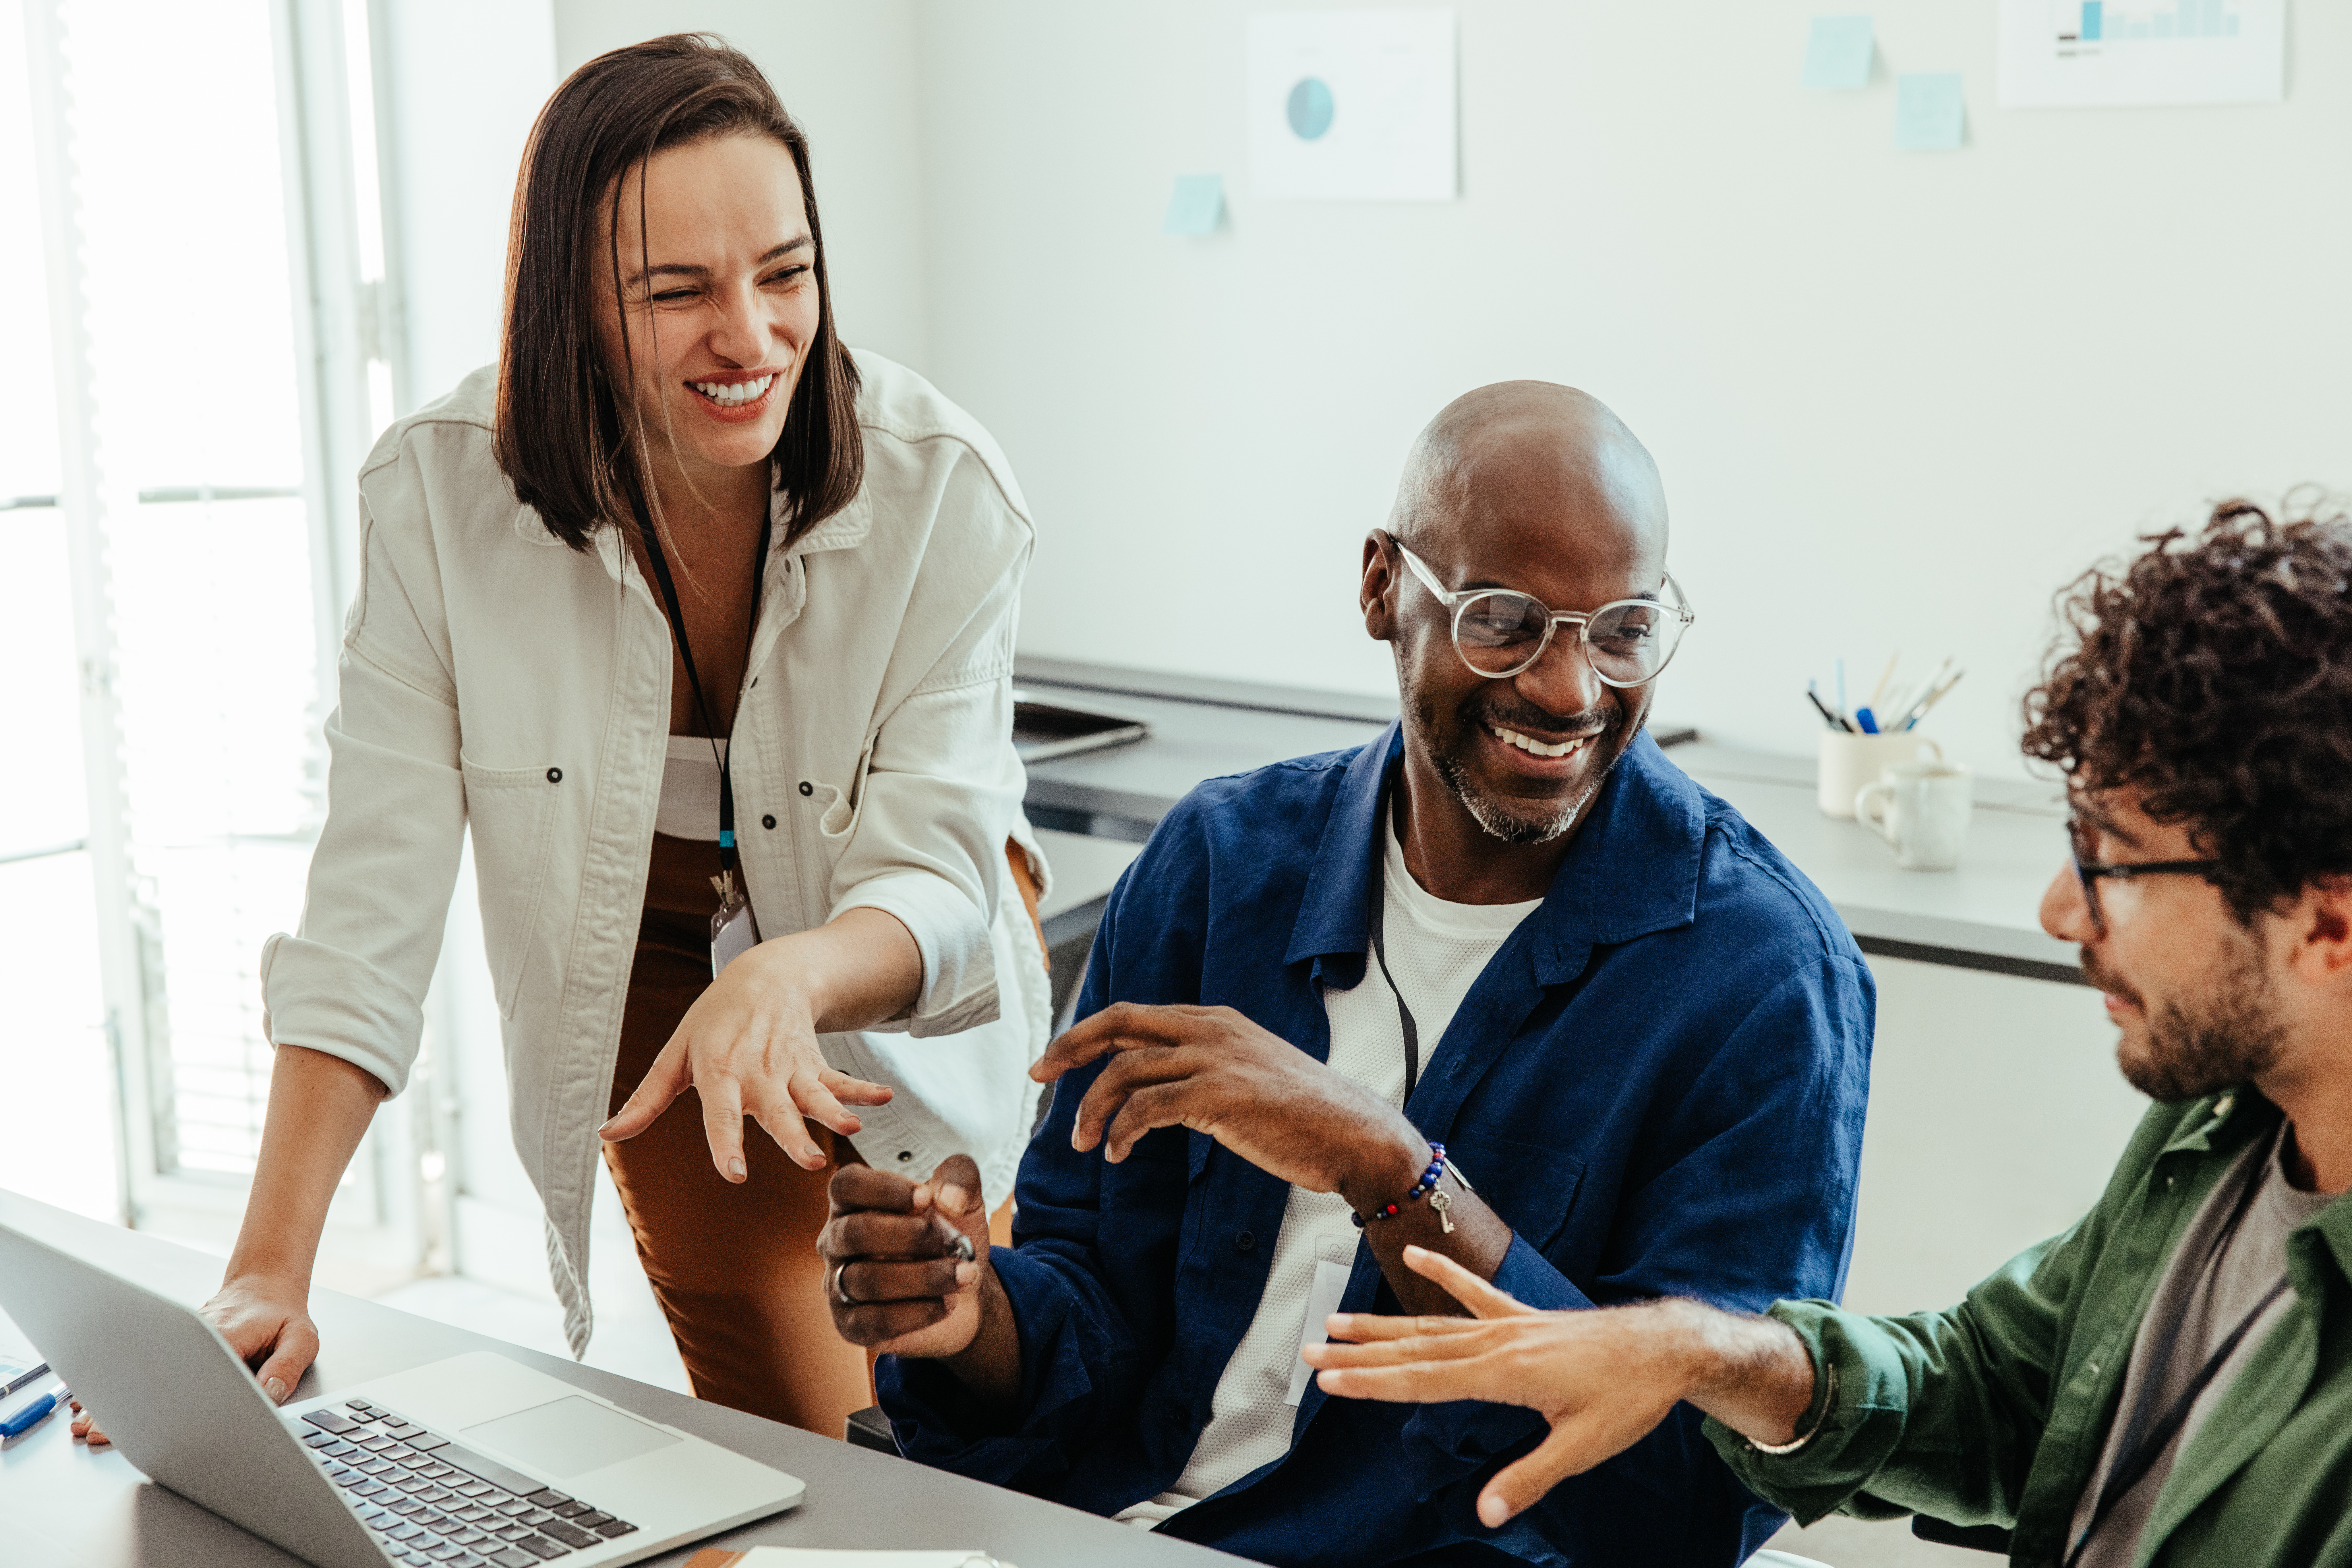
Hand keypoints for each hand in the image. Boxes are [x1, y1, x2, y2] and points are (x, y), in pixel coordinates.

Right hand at [73, 1273, 318, 1447]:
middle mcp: (194, 1336)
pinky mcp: (174, 1345)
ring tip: (87, 1426)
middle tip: (99, 1433)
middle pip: (157, 1372)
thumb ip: (286, 1367)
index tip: (150, 1421)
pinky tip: (94, 1403)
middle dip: (128, 1406)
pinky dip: (120, 1385)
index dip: (172, 1398)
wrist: (265, 1285)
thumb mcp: (300, 1339)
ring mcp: (179, 1339)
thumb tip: (268, 1396)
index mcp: (225, 1336)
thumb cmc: (282, 1315)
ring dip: (115, 1398)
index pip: (195, 1369)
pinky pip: (144, 1366)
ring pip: (143, 1370)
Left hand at [600, 932, 894, 1177]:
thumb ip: (647, 1099)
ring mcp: (790, 1068)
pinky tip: (884, 1098)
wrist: (765, 976)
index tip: (734, 1173)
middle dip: (793, 1136)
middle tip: (809, 1161)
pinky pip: (840, 1079)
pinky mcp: (814, 1064)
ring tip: (853, 1129)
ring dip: (835, 1112)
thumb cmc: (714, 1021)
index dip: (727, 1142)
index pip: (721, 1114)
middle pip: (777, 1111)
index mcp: (719, 1073)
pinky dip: (863, 1089)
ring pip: (813, 1095)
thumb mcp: (675, 1054)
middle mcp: (757, 1073)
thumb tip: (607, 1133)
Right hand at [817, 1154, 990, 1358]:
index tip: (926, 1198)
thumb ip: (960, 1178)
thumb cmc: (951, 1239)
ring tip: (964, 1275)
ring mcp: (838, 1284)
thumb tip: (947, 1197)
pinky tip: (946, 1303)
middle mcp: (837, 1241)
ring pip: (867, 1280)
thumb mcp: (964, 1201)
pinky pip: (874, 1321)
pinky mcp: (850, 1324)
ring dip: (924, 1277)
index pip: (847, 1184)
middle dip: (910, 1237)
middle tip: (951, 1244)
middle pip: (854, 1232)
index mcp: (855, 1202)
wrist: (965, 1293)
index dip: (883, 1189)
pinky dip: (917, 1312)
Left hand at [1035, 1002, 1426, 1206]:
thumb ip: (1205, 1067)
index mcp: (1216, 1020)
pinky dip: (1121, 1133)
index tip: (1056, 1060)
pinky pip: (1145, 1108)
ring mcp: (1215, 1059)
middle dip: (1070, 1046)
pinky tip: (1118, 1155)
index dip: (1088, 1033)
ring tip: (1087, 1144)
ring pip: (1124, 1072)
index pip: (1134, 1016)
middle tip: (1039, 1075)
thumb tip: (1161, 1086)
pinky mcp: (1219, 1095)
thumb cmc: (1304, 1115)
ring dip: (1093, 1109)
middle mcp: (1210, 1029)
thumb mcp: (1249, 1072)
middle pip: (1119, 1023)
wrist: (1353, 1134)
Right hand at [1302, 1246, 1703, 1527]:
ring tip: (1339, 1319)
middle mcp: (1497, 1342)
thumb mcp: (1583, 1446)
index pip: (1423, 1380)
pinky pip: (1474, 1292)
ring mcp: (1507, 1324)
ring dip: (1384, 1324)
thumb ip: (1531, 1477)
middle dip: (1360, 1353)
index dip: (1373, 1382)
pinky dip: (1443, 1272)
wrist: (1665, 1347)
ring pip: (1432, 1323)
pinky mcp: (1522, 1316)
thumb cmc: (1629, 1397)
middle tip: (1312, 1350)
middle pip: (1414, 1350)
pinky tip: (1413, 1255)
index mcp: (1504, 1372)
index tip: (1331, 1380)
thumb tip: (1487, 1512)